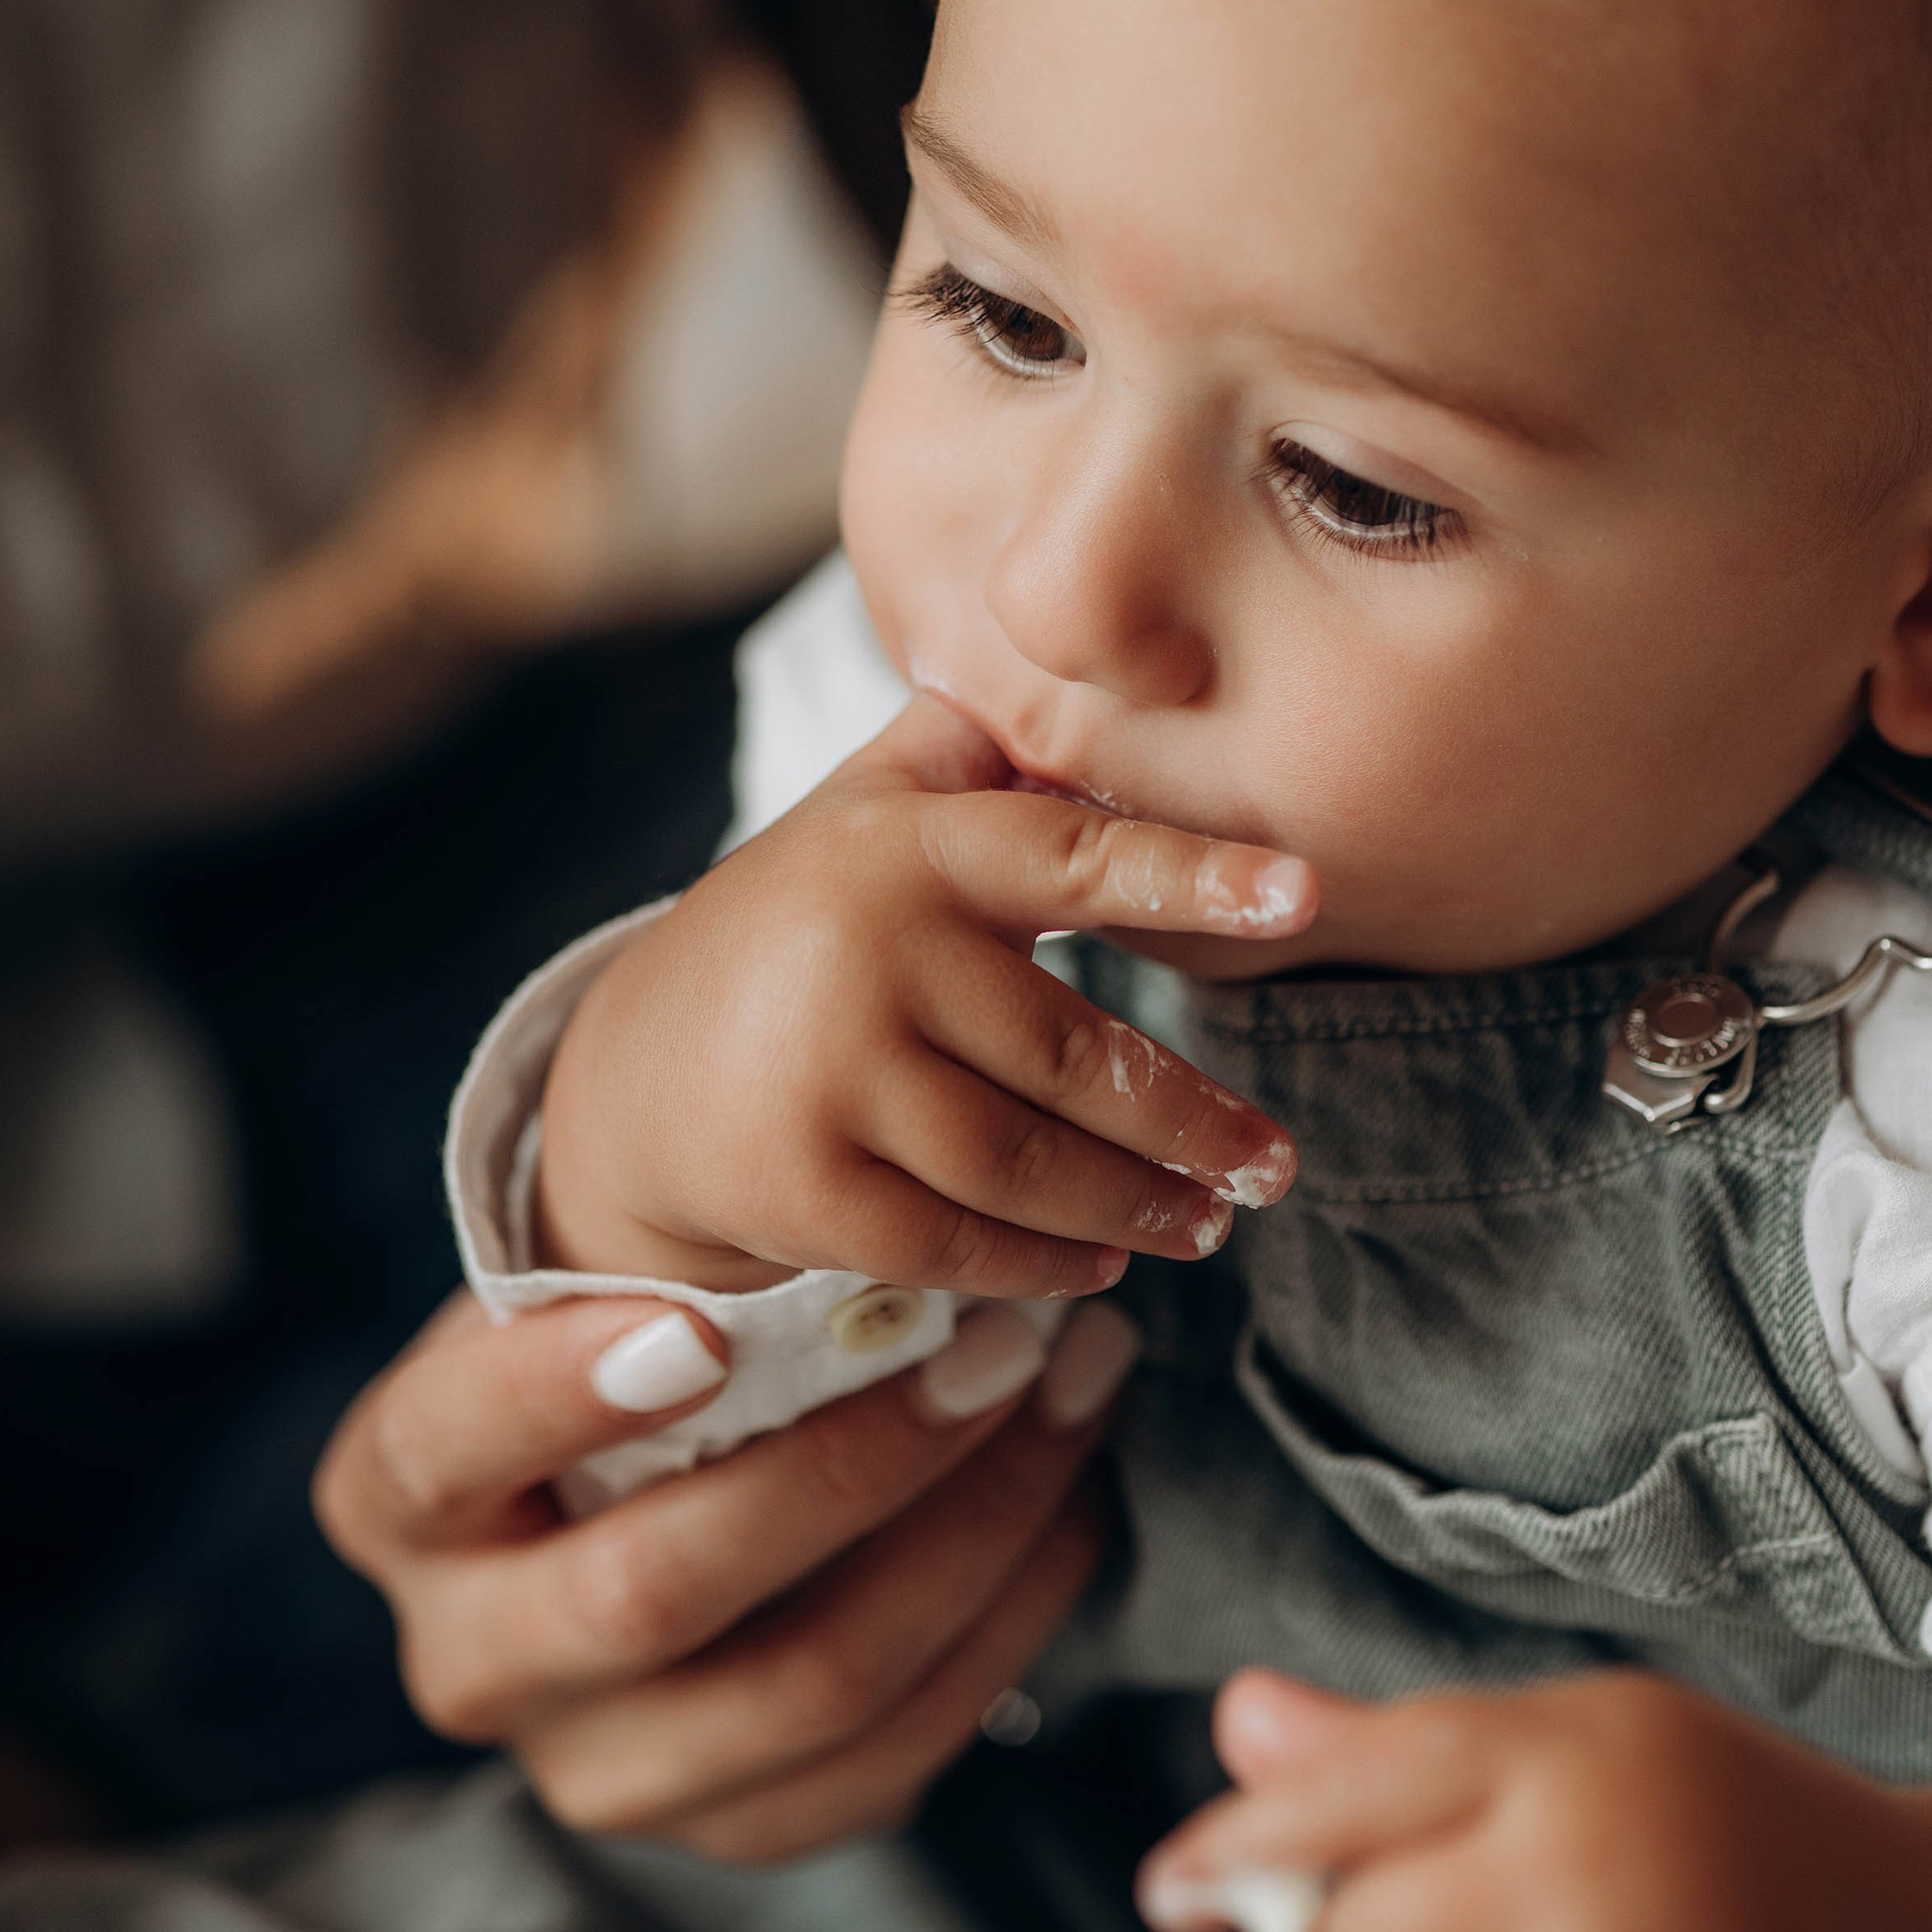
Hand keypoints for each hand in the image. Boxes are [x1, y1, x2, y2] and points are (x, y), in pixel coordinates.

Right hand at [316, 1283, 1135, 1860]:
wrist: (656, 1506)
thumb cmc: (638, 1355)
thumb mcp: (608, 1295)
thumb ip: (677, 1277)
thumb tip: (867, 1261)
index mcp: (397, 1502)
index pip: (436, 1448)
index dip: (555, 1396)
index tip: (703, 1331)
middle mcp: (471, 1659)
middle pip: (653, 1589)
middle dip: (856, 1461)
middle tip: (997, 1343)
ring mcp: (600, 1771)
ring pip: (810, 1684)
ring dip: (976, 1532)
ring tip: (1071, 1399)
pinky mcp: (736, 1831)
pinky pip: (897, 1750)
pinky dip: (1009, 1619)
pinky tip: (1071, 1505)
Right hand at [538, 690, 1313, 1299]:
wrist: (626, 1082)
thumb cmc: (788, 935)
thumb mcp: (855, 816)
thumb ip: (961, 754)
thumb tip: (1080, 669)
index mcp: (904, 849)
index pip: (1072, 855)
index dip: (1192, 874)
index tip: (1306, 892)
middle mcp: (867, 954)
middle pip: (1074, 1055)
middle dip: (1193, 1123)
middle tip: (1276, 1164)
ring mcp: (829, 1076)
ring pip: (1029, 1162)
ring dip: (1138, 1203)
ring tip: (1210, 1217)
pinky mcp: (802, 1189)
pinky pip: (961, 1240)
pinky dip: (1048, 1262)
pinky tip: (1107, 1261)